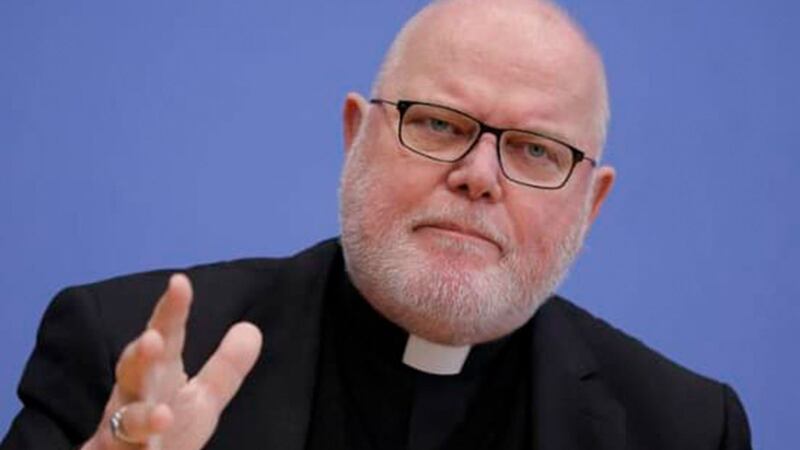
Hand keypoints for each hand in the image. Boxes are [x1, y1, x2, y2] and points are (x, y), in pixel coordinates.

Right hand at [81, 274, 262, 449]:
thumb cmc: (163, 434)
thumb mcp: (202, 400)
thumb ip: (225, 367)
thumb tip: (251, 327)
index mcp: (156, 375)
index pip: (165, 336)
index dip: (170, 311)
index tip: (180, 281)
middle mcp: (134, 398)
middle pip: (133, 372)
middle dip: (141, 356)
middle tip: (154, 339)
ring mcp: (122, 433)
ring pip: (125, 421)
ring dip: (140, 415)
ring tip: (162, 413)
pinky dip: (138, 447)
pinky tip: (155, 443)